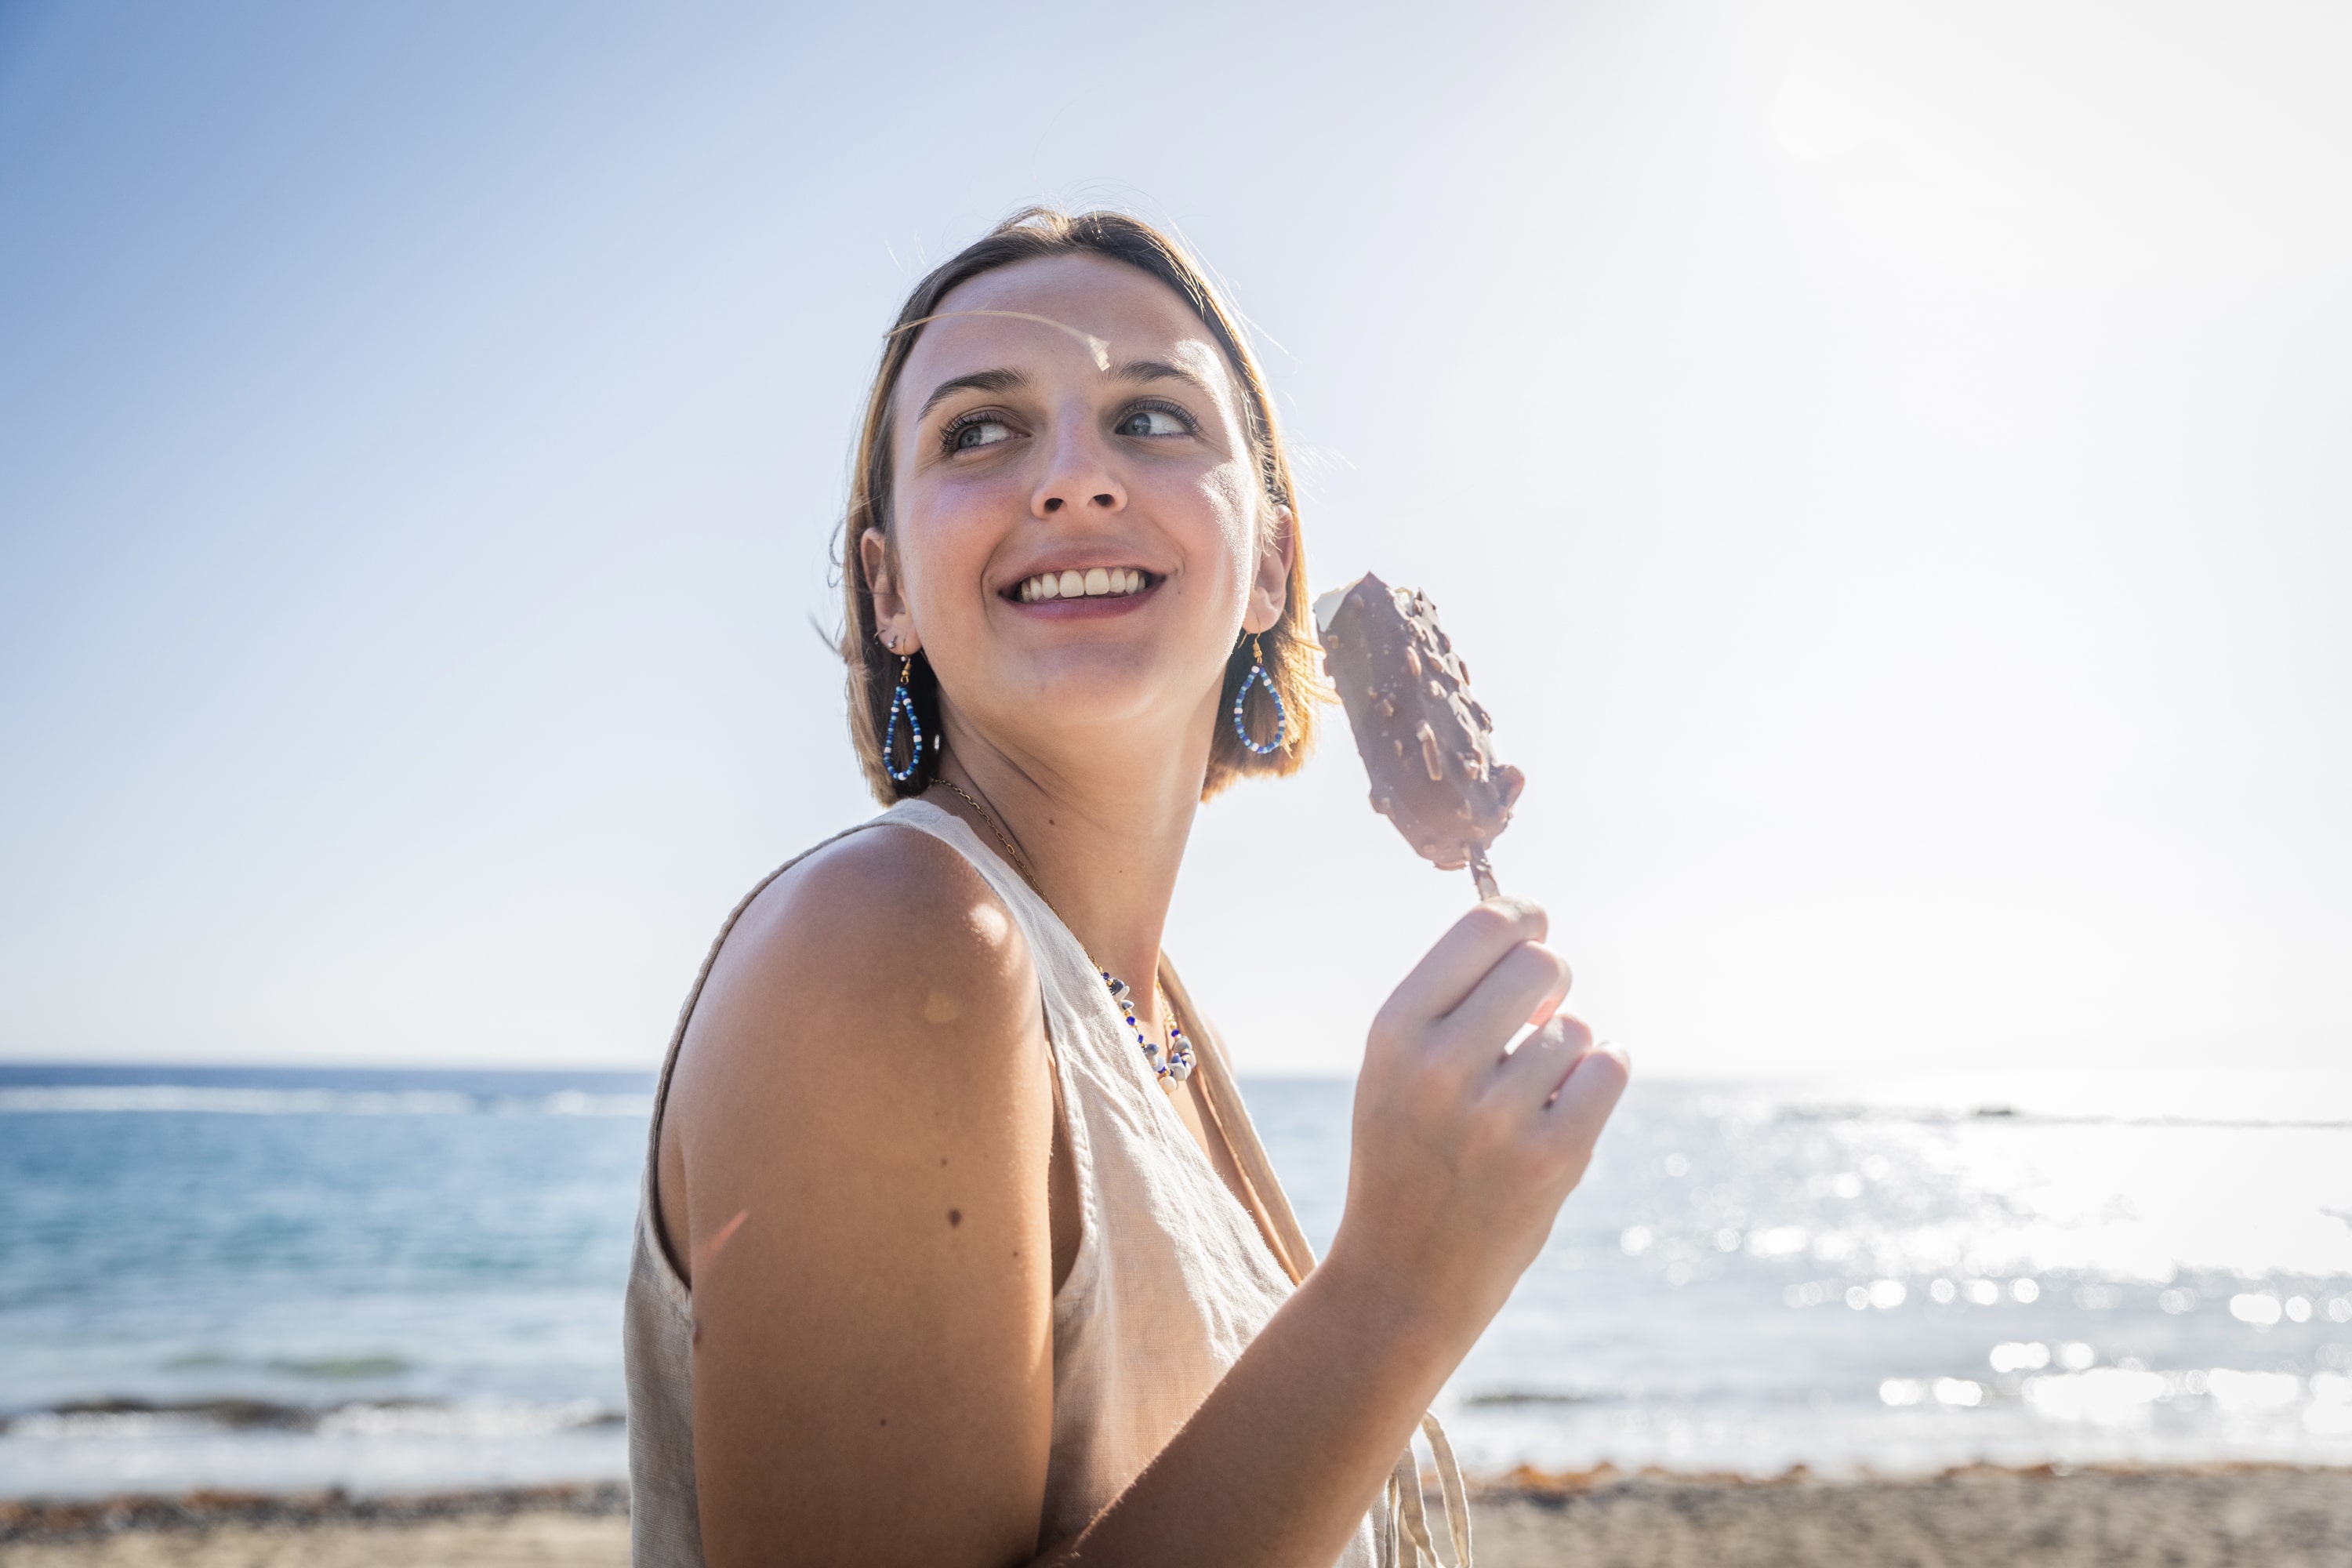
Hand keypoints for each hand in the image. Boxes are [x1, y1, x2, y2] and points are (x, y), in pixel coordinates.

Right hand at [1323, 898, 1627, 1352]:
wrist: (1402, 1278)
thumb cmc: (1406, 1156)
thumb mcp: (1393, 1068)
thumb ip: (1449, 999)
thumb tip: (1532, 930)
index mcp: (1394, 1031)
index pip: (1482, 927)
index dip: (1522, 917)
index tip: (1533, 930)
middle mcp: (1439, 1065)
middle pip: (1541, 964)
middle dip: (1551, 982)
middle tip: (1538, 1017)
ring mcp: (1496, 1116)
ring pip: (1579, 1028)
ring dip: (1568, 1052)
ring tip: (1528, 1097)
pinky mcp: (1551, 1158)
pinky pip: (1609, 1070)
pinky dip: (1603, 1075)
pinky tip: (1572, 1105)